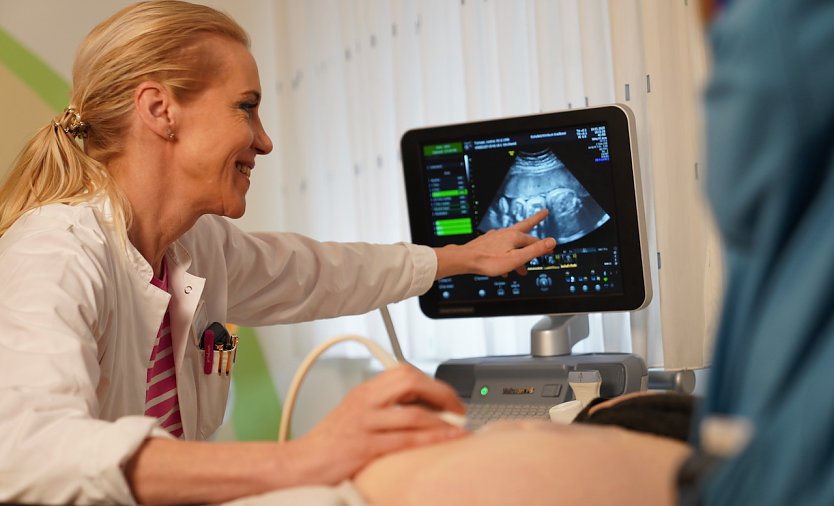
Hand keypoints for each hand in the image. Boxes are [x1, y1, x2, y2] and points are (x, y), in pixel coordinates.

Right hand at [293, 364, 467, 484]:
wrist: (299, 463)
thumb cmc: (328, 442)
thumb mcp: (354, 413)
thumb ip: (381, 405)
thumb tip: (419, 407)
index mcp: (363, 391)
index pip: (404, 371)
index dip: (431, 381)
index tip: (448, 396)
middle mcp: (364, 401)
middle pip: (410, 382)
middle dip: (441, 393)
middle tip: (458, 408)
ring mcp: (364, 423)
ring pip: (413, 412)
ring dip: (443, 420)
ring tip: (460, 427)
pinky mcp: (364, 446)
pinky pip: (406, 438)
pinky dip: (433, 437)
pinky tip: (448, 438)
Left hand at [434, 209, 555, 278]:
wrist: (465, 259)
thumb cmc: (489, 261)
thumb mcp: (517, 258)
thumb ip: (535, 250)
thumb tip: (552, 241)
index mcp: (515, 236)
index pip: (535, 240)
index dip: (544, 246)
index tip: (551, 249)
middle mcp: (506, 232)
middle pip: (525, 226)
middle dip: (535, 221)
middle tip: (543, 214)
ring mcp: (496, 236)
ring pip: (512, 240)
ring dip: (519, 250)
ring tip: (521, 264)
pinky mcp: (487, 241)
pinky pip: (501, 245)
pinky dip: (506, 253)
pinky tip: (504, 262)